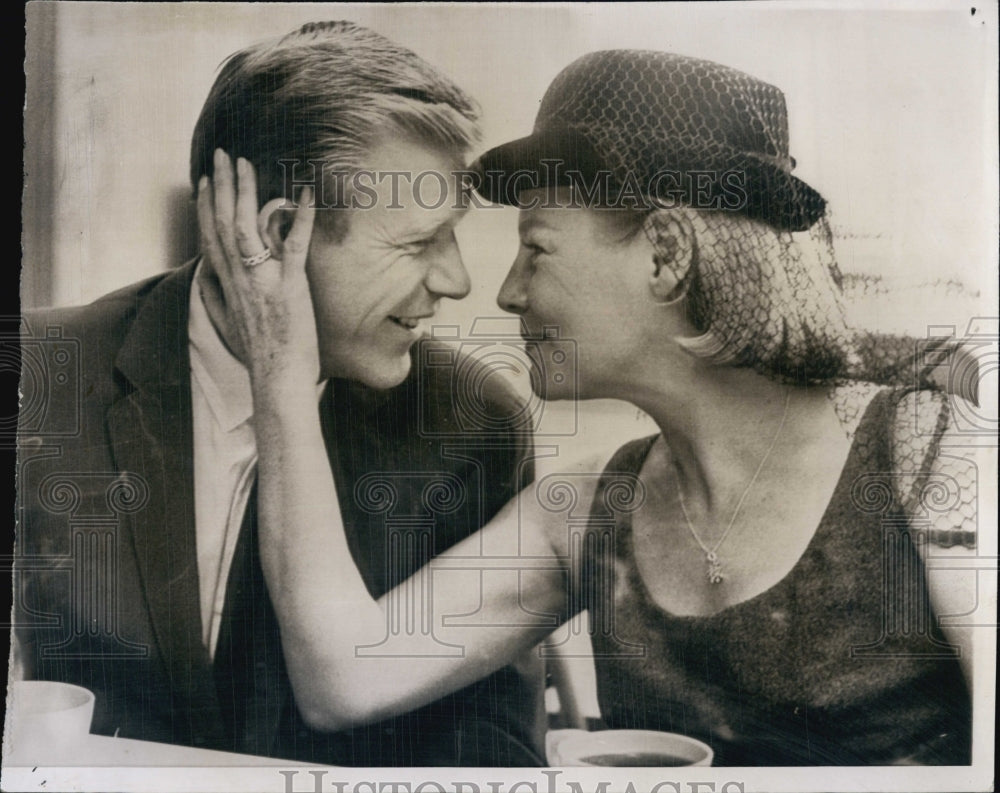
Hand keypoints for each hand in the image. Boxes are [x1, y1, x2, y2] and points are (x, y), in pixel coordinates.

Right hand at [197, 149, 319, 398]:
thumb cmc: (259, 355)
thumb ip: (216, 296)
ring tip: (247, 164)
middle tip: (223, 155)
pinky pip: (293, 245)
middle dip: (222, 185)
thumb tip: (206, 277)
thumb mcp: (228, 323)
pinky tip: (305, 194)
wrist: (277, 378)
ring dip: (247, 192)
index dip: (206, 205)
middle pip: (223, 222)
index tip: (205, 180)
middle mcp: (239, 277)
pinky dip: (299, 218)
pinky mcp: (290, 286)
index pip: (210, 235)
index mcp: (226, 284)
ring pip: (247, 227)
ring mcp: (263, 280)